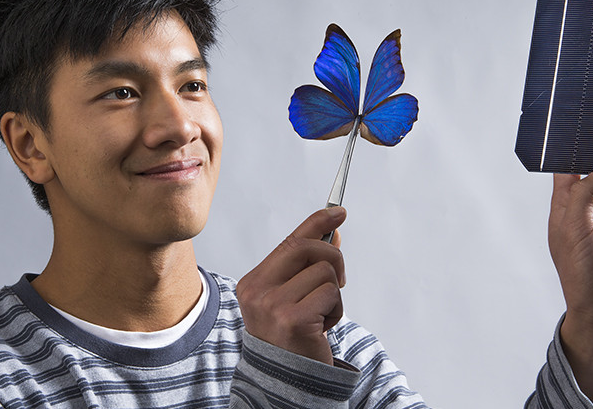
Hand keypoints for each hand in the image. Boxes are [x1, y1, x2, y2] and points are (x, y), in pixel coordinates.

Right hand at [236, 207, 346, 364]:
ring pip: (324, 272)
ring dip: (333, 295)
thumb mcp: (295, 297)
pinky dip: (335, 311)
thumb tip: (332, 232)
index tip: (338, 211)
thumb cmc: (291, 338)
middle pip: (308, 248)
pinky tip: (322, 328)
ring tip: (321, 316)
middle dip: (333, 257)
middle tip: (338, 281)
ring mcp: (273, 305)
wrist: (288, 382)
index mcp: (253, 283)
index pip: (289, 241)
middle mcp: (258, 292)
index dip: (316, 222)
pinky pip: (330, 295)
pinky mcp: (294, 320)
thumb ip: (308, 266)